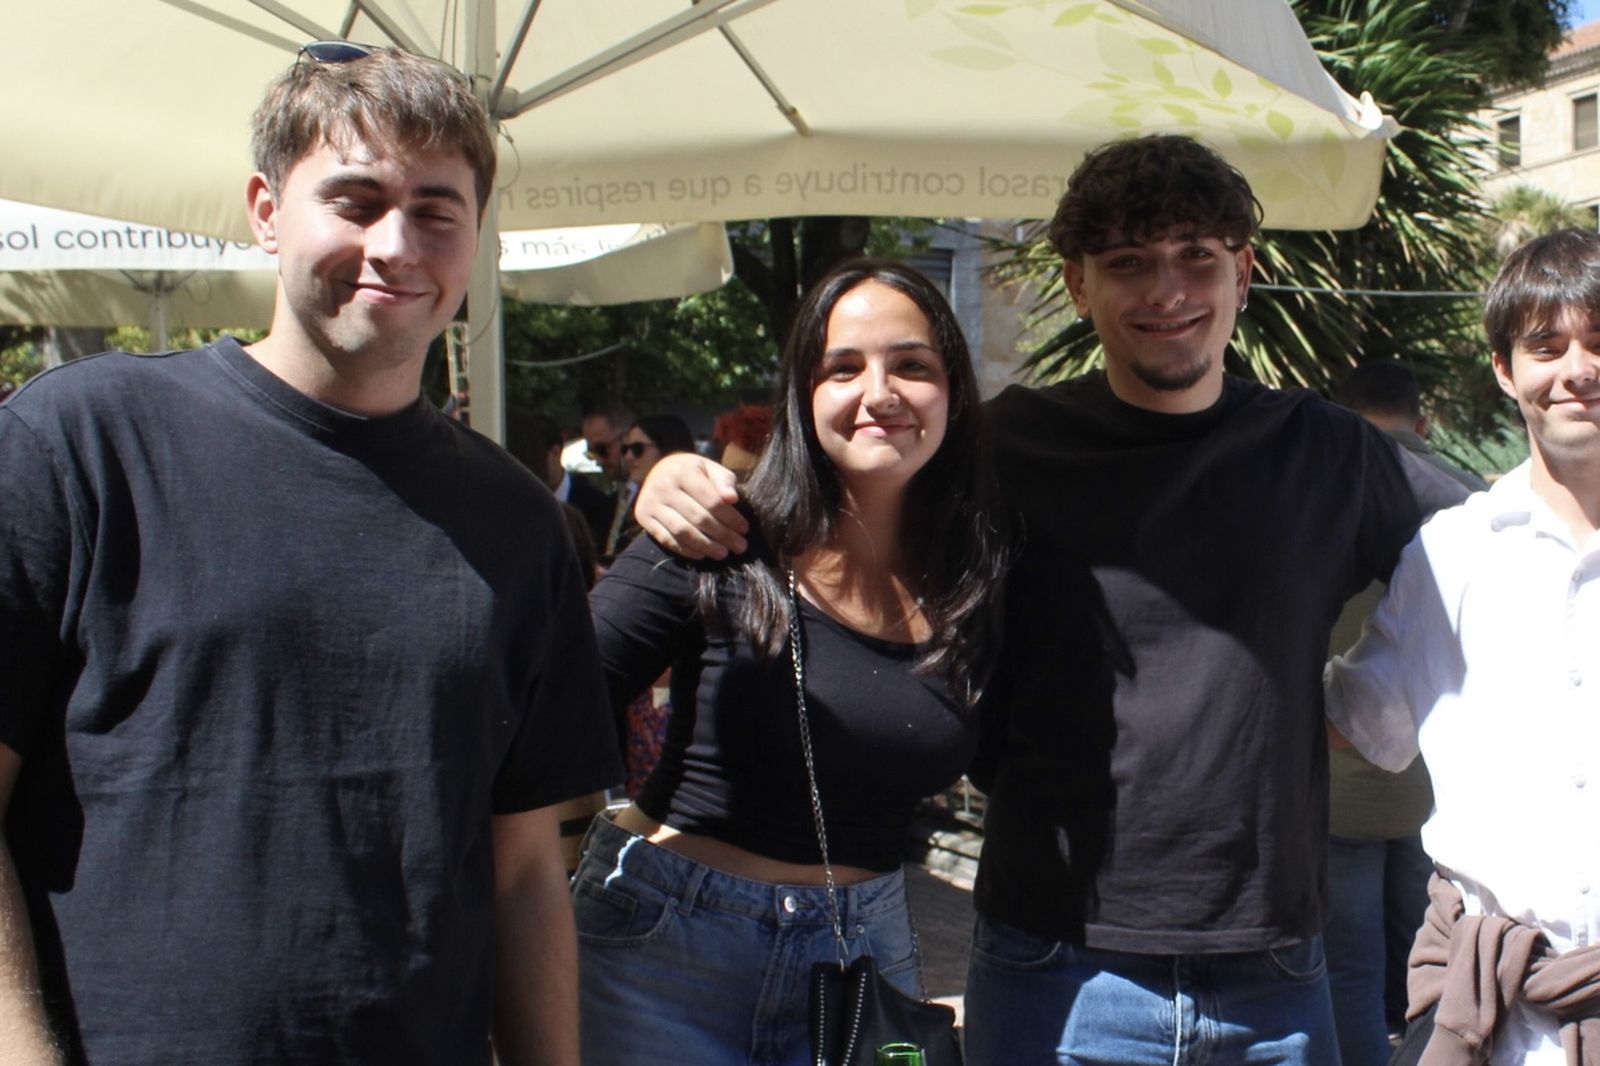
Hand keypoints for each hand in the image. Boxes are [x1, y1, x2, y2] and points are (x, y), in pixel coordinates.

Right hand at [634, 454, 748, 559]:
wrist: (659, 470)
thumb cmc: (693, 472)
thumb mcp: (710, 468)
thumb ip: (724, 481)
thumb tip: (733, 499)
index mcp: (683, 470)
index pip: (711, 500)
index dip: (730, 518)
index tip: (744, 529)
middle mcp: (663, 486)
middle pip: (698, 518)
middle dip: (722, 535)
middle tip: (740, 546)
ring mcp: (650, 502)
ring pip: (682, 531)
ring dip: (705, 546)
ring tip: (723, 553)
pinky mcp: (642, 517)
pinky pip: (666, 539)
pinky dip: (685, 550)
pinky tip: (702, 553)